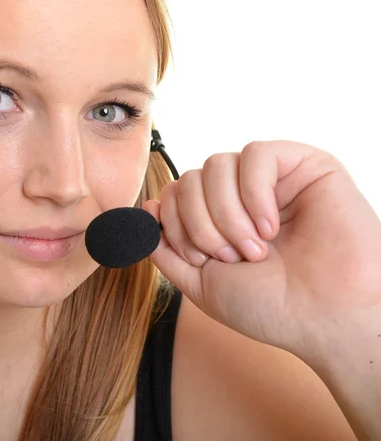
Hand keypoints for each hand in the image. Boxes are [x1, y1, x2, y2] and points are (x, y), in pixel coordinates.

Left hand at [143, 140, 380, 361]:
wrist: (327, 320)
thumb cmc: (271, 306)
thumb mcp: (200, 282)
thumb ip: (166, 248)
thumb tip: (148, 207)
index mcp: (220, 216)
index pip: (175, 192)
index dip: (176, 223)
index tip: (202, 260)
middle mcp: (243, 193)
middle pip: (191, 177)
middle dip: (200, 223)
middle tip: (231, 257)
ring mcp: (273, 177)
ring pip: (217, 164)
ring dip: (227, 214)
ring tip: (255, 248)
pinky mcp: (305, 164)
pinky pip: (256, 154)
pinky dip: (254, 193)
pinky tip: (271, 225)